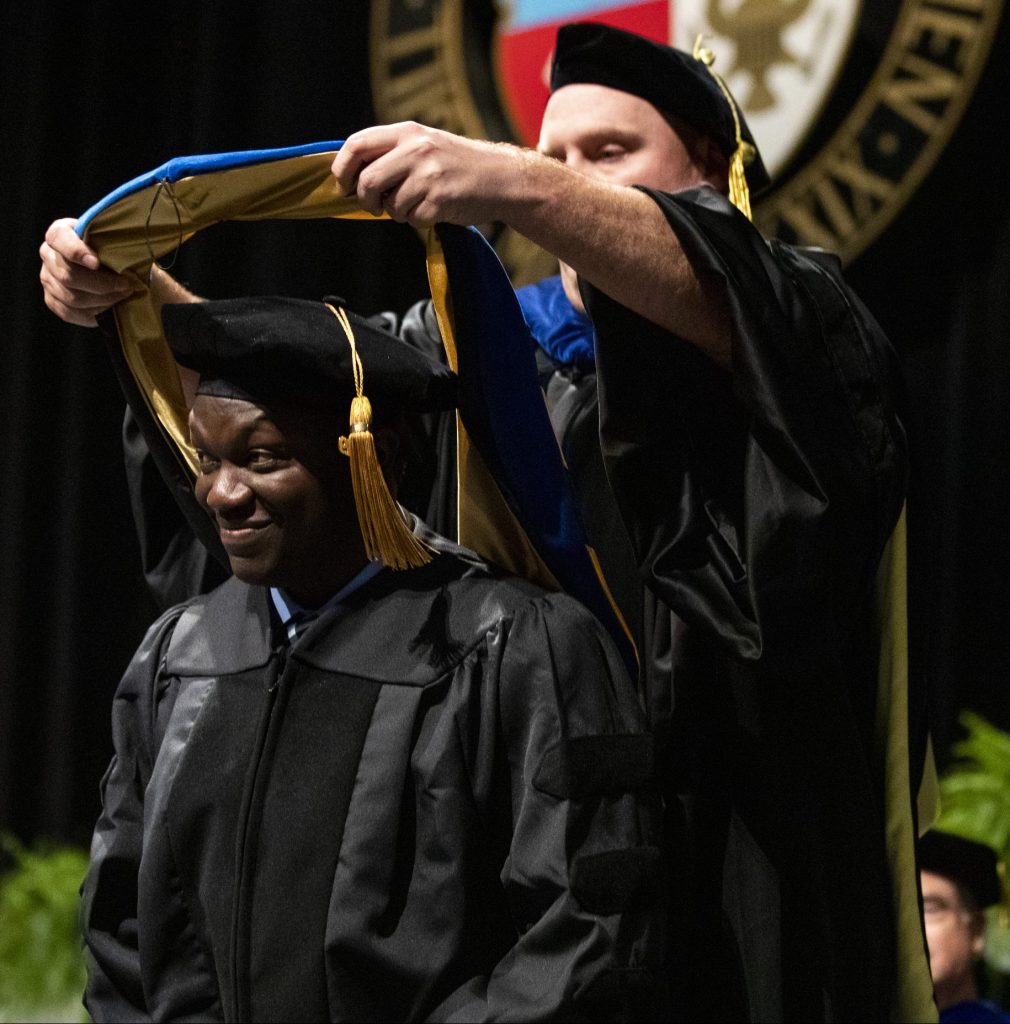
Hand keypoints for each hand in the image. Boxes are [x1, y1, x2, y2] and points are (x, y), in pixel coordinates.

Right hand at [39, 218, 131, 326]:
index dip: (76, 251)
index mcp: (60, 233)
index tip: (97, 263)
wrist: (110, 269)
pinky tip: (110, 307)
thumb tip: (130, 256)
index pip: (59, 239)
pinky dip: (94, 312)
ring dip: (102, 300)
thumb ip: (115, 243)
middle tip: (125, 286)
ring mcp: (47, 279)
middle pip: (68, 275)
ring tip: (122, 296)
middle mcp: (48, 254)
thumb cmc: (113, 250)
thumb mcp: (114, 240)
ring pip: (72, 297)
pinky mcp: (52, 300)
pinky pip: (71, 312)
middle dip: (102, 284)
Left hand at [331, 122, 524, 227]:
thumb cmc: (458, 165)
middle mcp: (417, 149)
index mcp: (408, 131)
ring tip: (418, 203)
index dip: (342, 169)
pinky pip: (412, 219)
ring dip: (397, 213)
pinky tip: (435, 209)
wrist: (501, 178)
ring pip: (390, 205)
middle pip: (367, 181)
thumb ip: (391, 153)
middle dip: (365, 200)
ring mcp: (429, 175)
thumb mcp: (424, 144)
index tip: (343, 186)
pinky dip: (418, 220)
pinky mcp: (441, 199)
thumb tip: (351, 177)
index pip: (357, 145)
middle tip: (375, 206)